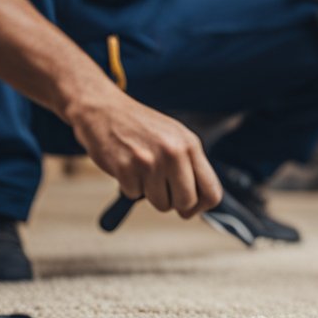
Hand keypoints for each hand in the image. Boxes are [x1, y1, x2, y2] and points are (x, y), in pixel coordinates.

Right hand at [67, 91, 221, 218]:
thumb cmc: (142, 129)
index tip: (190, 207)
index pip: (212, 191)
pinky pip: (134, 196)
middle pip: (187, 202)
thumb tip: (197, 205)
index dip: (201, 206)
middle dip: (175, 203)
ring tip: (143, 171)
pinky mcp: (126, 168)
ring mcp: (150, 161)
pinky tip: (127, 167)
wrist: (104, 110)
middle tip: (162, 190)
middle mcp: (174, 152)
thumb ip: (190, 167)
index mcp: (191, 146)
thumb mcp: (175, 139)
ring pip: (161, 204)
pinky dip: (130, 187)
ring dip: (150, 194)